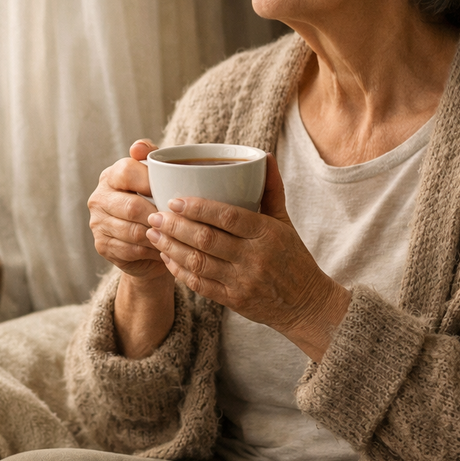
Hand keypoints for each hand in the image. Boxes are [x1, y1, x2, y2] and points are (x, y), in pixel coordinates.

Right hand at [87, 139, 169, 282]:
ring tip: (177, 237)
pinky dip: (151, 251)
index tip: (172, 192)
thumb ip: (151, 155)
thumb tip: (137, 148)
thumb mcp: (156, 176)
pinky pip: (131, 250)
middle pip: (131, 207)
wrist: (145, 236)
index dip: (151, 182)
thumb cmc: (154, 199)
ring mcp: (97, 223)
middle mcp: (99, 198)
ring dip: (158, 235)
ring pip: (133, 231)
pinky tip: (165, 249)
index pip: (127, 172)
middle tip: (180, 221)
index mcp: (110, 175)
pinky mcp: (102, 246)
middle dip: (159, 215)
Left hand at [144, 153, 351, 361]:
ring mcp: (243, 282)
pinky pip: (200, 285)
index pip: (228, 217)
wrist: (306, 304)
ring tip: (152, 233)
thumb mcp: (285, 221)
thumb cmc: (292, 256)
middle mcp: (255, 258)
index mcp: (267, 233)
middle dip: (175, 226)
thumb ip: (271, 189)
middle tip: (154, 214)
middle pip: (207, 240)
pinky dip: (179, 271)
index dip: (198, 208)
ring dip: (171, 248)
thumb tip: (264, 156)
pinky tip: (166, 258)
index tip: (174, 200)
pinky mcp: (234, 301)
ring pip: (198, 263)